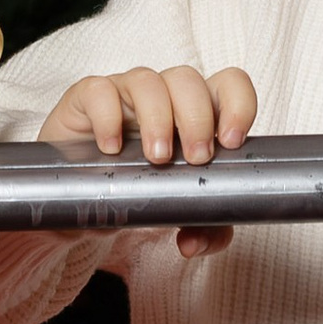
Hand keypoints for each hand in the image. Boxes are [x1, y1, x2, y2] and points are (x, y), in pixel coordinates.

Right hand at [38, 64, 256, 260]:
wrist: (85, 197)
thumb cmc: (141, 190)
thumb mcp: (178, 212)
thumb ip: (202, 229)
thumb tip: (193, 243)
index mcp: (197, 110)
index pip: (228, 84)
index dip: (237, 103)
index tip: (232, 142)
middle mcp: (164, 94)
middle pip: (188, 80)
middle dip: (198, 118)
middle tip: (196, 159)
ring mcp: (125, 92)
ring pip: (148, 81)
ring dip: (158, 119)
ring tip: (157, 158)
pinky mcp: (88, 98)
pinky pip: (99, 91)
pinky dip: (107, 116)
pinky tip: (111, 148)